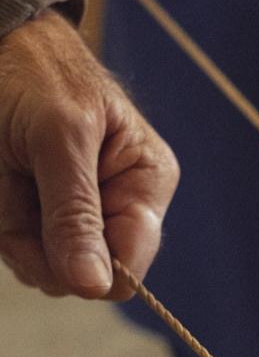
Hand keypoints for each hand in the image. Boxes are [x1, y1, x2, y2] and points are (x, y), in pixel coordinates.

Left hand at [0, 10, 178, 298]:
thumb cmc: (34, 72)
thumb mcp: (58, 137)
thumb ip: (75, 214)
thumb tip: (93, 285)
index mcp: (147, 184)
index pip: (130, 266)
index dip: (89, 268)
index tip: (47, 241)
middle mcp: (119, 207)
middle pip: (87, 275)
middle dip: (44, 248)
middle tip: (19, 195)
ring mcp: (81, 215)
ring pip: (50, 271)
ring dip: (17, 237)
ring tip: (9, 182)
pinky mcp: (45, 217)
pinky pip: (24, 254)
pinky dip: (5, 231)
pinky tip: (4, 190)